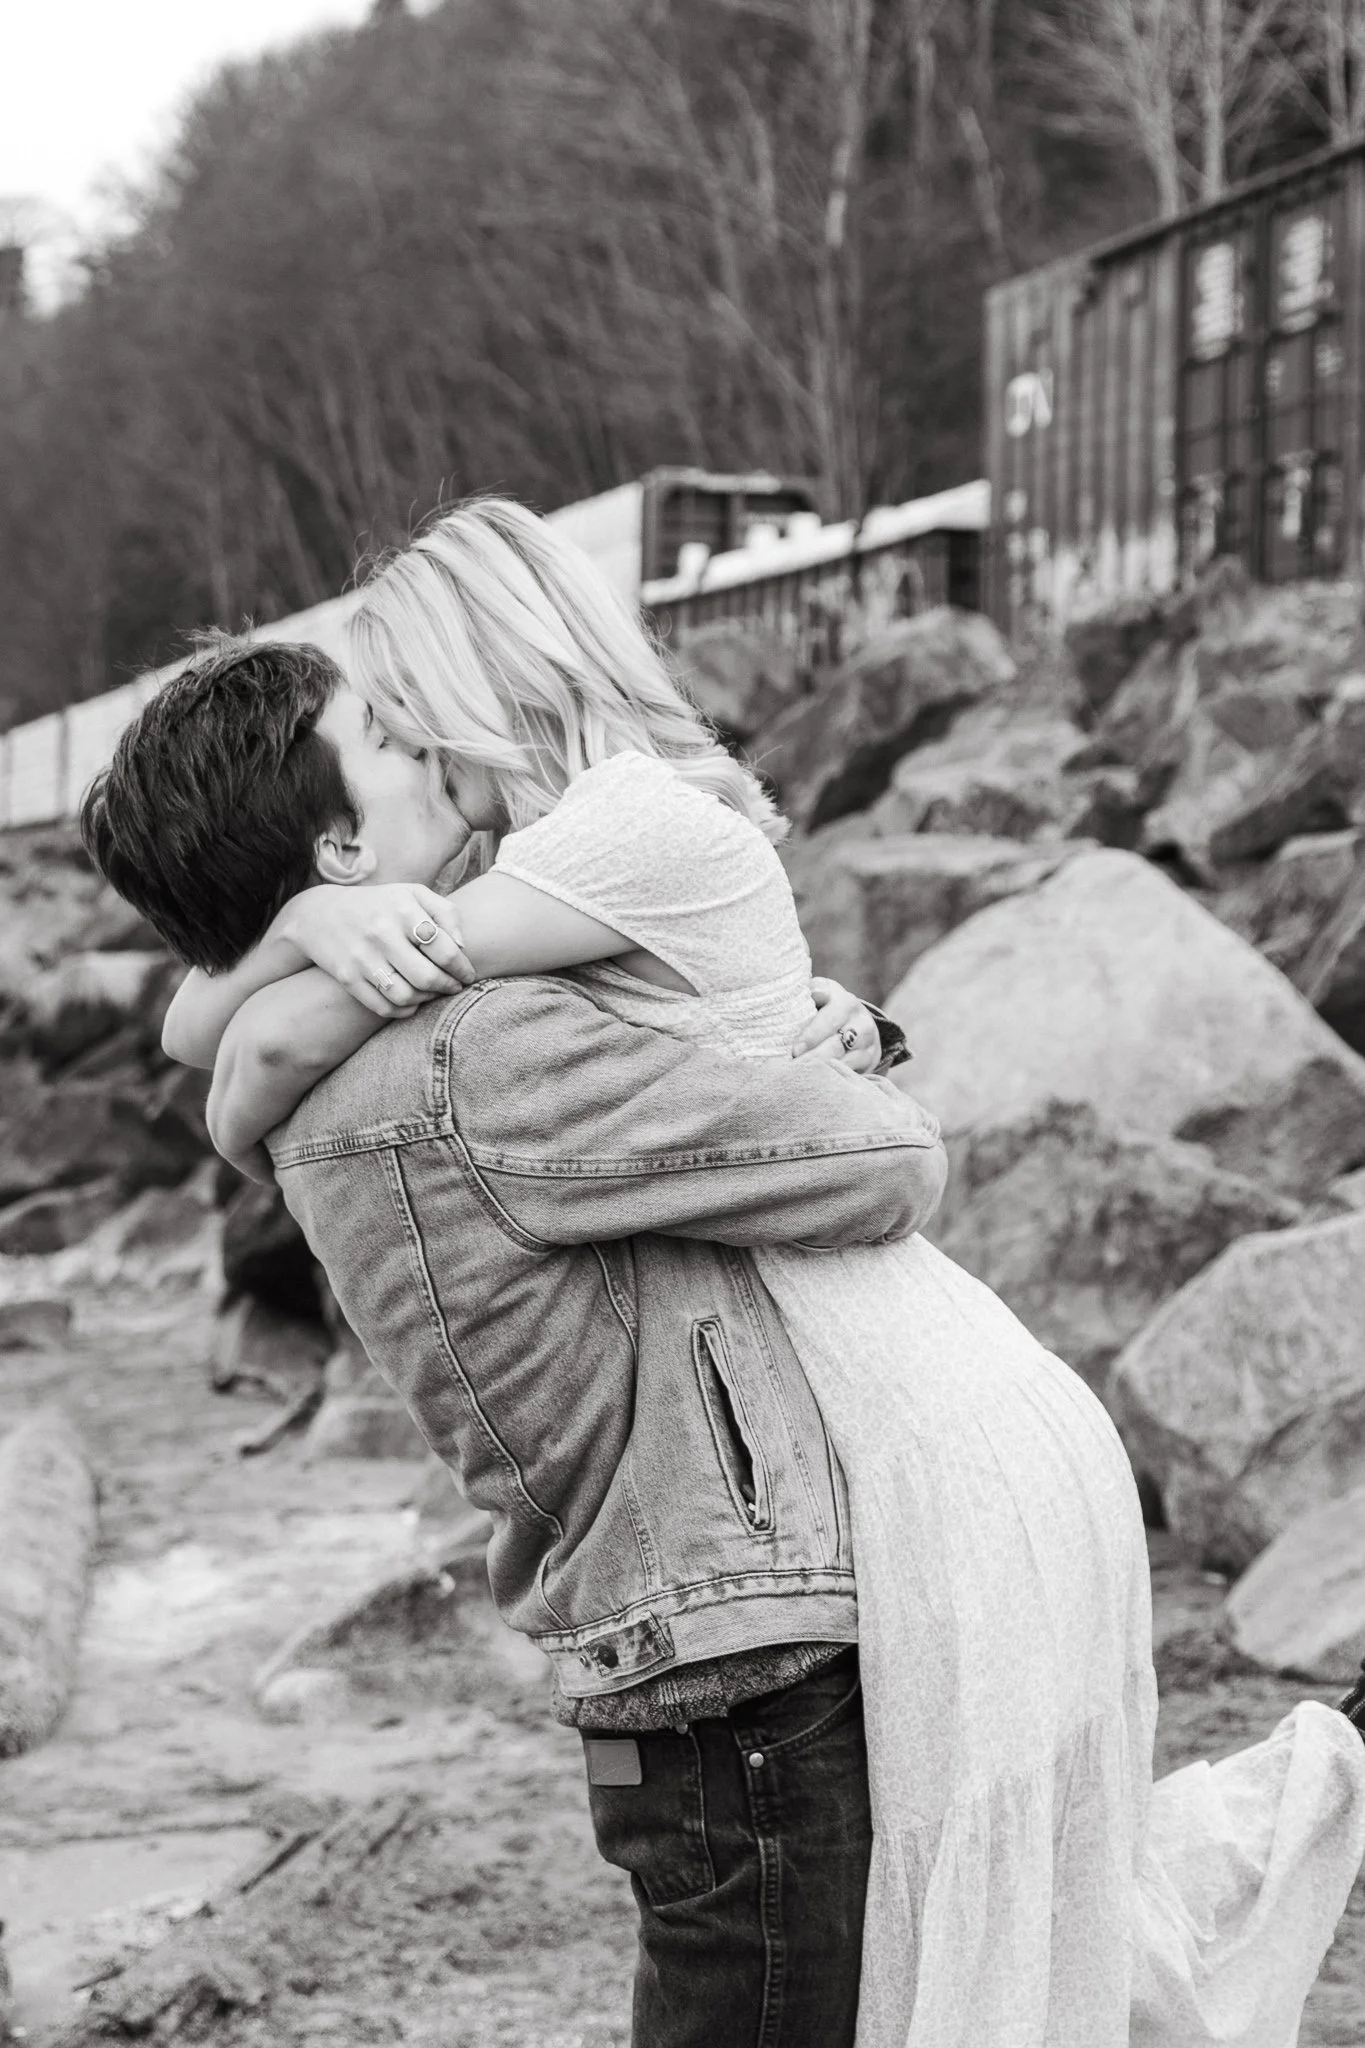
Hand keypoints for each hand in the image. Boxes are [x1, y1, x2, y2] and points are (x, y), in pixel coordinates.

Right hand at [282, 884, 473, 1018]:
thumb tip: (462, 946)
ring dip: (427, 999)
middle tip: (455, 986)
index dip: (462, 967)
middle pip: (427, 977)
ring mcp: (362, 958)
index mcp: (402, 909)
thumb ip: (445, 912)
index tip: (467, 974)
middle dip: (448, 986)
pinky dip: (405, 1010)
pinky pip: (384, 1007)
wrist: (320, 914)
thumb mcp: (412, 894)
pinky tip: (413, 1000)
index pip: (444, 949)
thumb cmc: (380, 904)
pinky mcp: (348, 978)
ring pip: (406, 996)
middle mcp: (381, 933)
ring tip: (434, 992)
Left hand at [791, 978, 882, 1074]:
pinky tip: (817, 1084)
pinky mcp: (870, 1063)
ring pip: (844, 1063)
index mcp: (847, 1003)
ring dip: (822, 1072)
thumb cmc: (827, 1006)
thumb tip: (816, 993)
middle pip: (836, 1046)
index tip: (795, 1050)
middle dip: (813, 1058)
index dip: (811, 1036)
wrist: (857, 1021)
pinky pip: (851, 1075)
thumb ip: (816, 991)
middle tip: (794, 1068)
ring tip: (801, 1078)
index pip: (829, 1020)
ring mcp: (869, 1045)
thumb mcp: (822, 992)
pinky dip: (833, 1079)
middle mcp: (862, 1024)